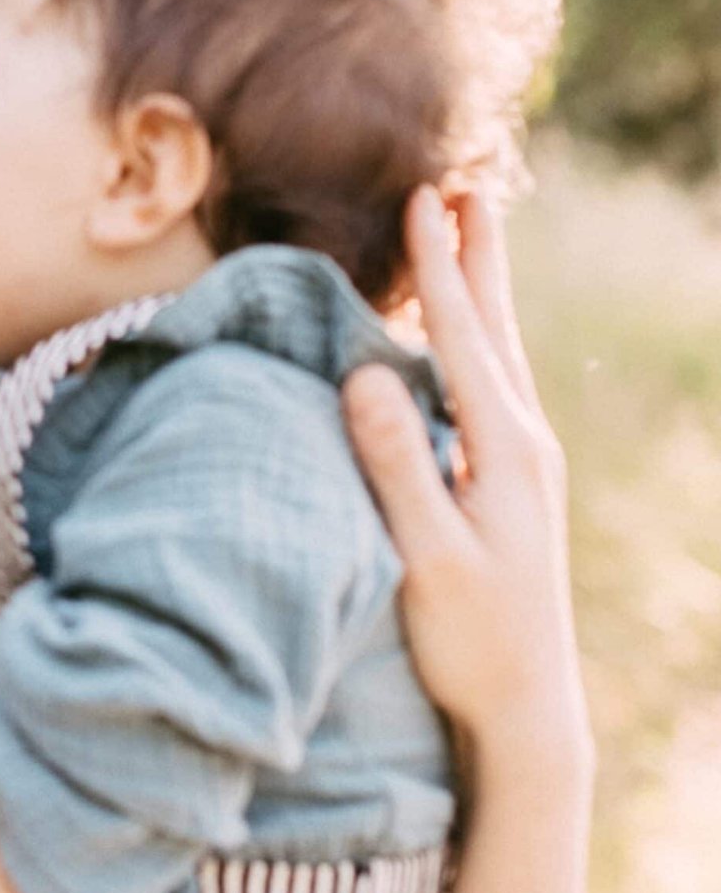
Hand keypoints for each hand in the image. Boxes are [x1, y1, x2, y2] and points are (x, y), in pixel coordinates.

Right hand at [343, 188, 591, 782]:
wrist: (528, 707)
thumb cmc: (471, 639)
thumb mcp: (426, 555)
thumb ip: (397, 464)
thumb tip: (365, 373)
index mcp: (503, 451)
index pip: (465, 340)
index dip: (439, 270)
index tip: (423, 200)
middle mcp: (523, 446)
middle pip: (496, 330)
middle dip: (474, 256)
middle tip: (463, 185)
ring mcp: (523, 465)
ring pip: (499, 355)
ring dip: (481, 293)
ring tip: (467, 240)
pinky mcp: (511, 487)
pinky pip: (490, 389)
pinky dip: (475, 344)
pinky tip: (458, 345)